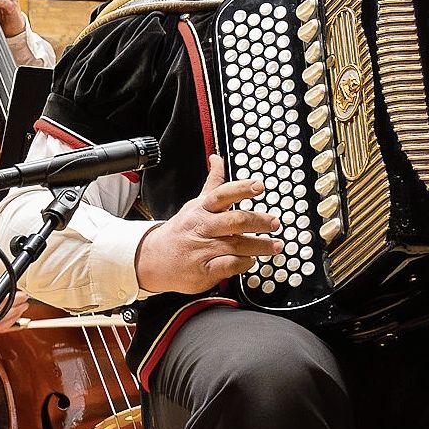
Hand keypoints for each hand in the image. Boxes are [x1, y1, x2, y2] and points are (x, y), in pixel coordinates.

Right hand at [0, 275, 28, 332]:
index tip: (22, 296)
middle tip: (25, 302)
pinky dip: (11, 326)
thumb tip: (5, 286)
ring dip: (15, 317)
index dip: (13, 300)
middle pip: (2, 315)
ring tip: (22, 308)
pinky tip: (18, 320)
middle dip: (17, 308)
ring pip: (2, 325)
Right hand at [135, 155, 283, 293]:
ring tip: (275, 245)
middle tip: (275, 223)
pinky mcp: (205, 270)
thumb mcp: (195, 204)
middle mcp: (204, 227)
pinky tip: (251, 260)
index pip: (223, 194)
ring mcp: (204, 249)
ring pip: (237, 244)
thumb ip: (212, 183)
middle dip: (259, 221)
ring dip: (260, 245)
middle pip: (235, 221)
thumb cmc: (181, 231)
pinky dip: (244, 262)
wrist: (153, 259)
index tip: (259, 186)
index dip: (242, 189)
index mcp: (202, 209)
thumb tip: (217, 158)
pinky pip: (230, 265)